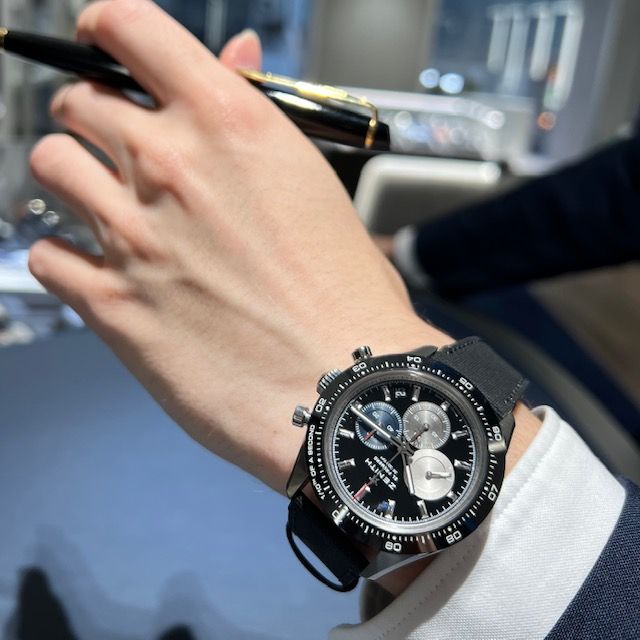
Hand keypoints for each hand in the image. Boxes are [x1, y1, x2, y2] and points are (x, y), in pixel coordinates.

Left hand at [28, 0, 449, 491]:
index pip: (130, 28)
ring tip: (109, 210)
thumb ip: (257, 116)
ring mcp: (133, 234)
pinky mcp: (111, 304)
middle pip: (78, 103)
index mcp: (231, 123)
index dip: (105, 28)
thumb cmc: (347, 296)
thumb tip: (229, 61)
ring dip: (73, 180)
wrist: (344, 387)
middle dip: (94, 119)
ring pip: (49, 167)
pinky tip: (100, 270)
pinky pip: (44, 253)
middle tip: (121, 152)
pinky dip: (63, 255)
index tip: (100, 42)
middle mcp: (171, 167)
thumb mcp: (314, 185)